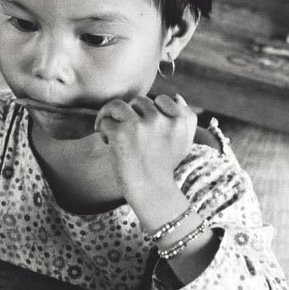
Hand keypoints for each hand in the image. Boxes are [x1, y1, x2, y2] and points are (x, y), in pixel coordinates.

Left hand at [94, 94, 196, 213]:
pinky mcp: (121, 133)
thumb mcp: (185, 142)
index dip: (151, 112)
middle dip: (131, 115)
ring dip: (111, 116)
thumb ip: (186, 118)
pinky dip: (102, 129)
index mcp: (180, 120)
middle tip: (127, 133)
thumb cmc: (165, 168)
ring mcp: (140, 125)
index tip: (146, 127)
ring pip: (118, 105)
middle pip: (139, 101)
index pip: (163, 99)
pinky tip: (107, 141)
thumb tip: (177, 97)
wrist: (152, 192)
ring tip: (111, 130)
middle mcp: (161, 119)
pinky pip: (105, 120)